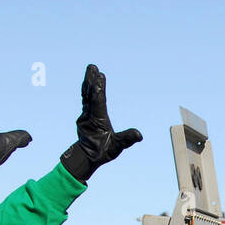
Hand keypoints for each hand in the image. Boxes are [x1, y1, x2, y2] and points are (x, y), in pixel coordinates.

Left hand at [60, 64, 141, 181]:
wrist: (87, 156)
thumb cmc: (103, 151)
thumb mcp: (116, 148)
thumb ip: (126, 139)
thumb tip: (139, 135)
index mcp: (97, 120)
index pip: (98, 101)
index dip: (99, 89)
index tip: (100, 76)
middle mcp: (89, 115)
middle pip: (90, 94)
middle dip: (92, 81)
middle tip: (92, 67)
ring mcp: (85, 114)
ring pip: (86, 94)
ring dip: (89, 81)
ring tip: (91, 68)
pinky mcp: (85, 114)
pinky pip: (86, 98)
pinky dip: (88, 88)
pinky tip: (89, 81)